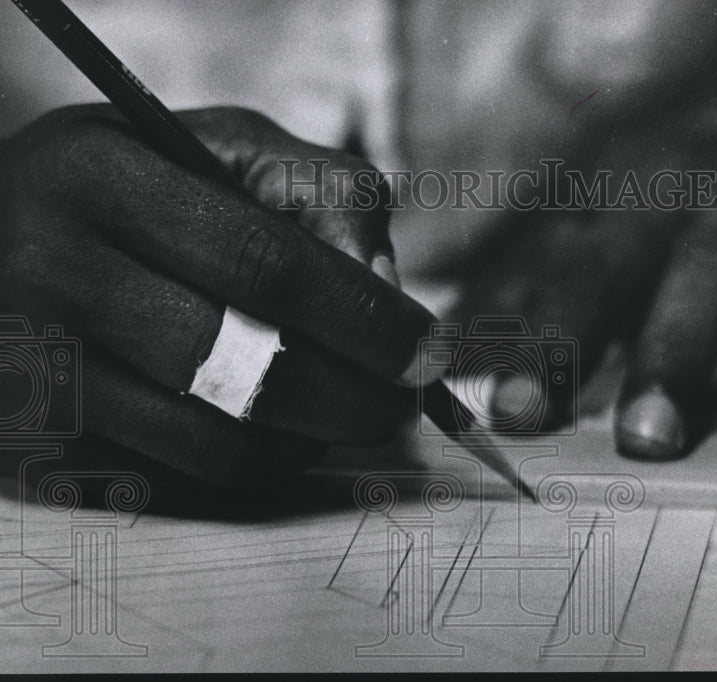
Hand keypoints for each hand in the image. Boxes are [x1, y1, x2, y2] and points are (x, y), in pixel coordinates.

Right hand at [0, 105, 440, 489]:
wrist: (0, 232)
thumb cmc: (138, 183)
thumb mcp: (223, 148)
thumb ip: (322, 192)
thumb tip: (386, 288)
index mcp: (101, 177)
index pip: (265, 264)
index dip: (364, 316)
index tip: (428, 349)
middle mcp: (50, 272)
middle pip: (246, 366)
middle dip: (355, 394)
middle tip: (403, 398)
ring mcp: (34, 367)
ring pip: (217, 441)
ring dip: (312, 437)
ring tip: (346, 407)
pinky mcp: (40, 435)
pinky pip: (181, 474)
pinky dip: (256, 458)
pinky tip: (280, 424)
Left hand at [430, 1, 716, 456]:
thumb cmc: (689, 205)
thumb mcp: (607, 218)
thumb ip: (531, 283)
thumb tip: (440, 351)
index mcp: (653, 195)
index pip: (592, 271)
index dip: (552, 341)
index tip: (514, 415)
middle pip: (701, 279)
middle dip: (672, 354)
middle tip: (644, 437)